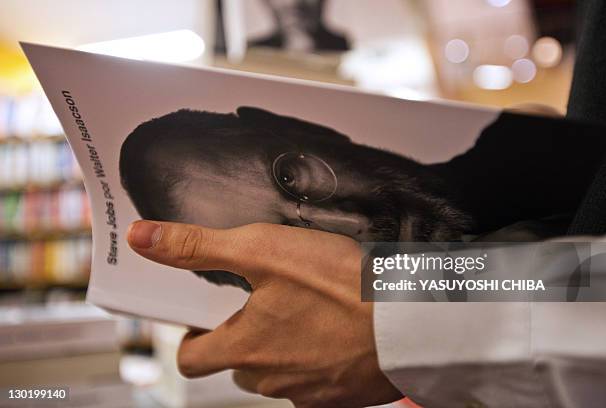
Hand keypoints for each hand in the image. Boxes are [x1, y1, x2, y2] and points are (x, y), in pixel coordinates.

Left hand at [127, 221, 402, 407]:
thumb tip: (143, 238)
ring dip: (283, 347)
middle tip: (267, 301)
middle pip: (237, 365)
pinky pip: (316, 379)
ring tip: (307, 310)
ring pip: (278, 373)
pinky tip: (336, 329)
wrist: (412, 321)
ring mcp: (310, 394)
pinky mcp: (343, 397)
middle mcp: (272, 381)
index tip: (204, 316)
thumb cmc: (341, 286)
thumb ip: (198, 246)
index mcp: (244, 350)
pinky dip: (318, 357)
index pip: (191, 358)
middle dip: (242, 336)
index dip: (191, 335)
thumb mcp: (261, 250)